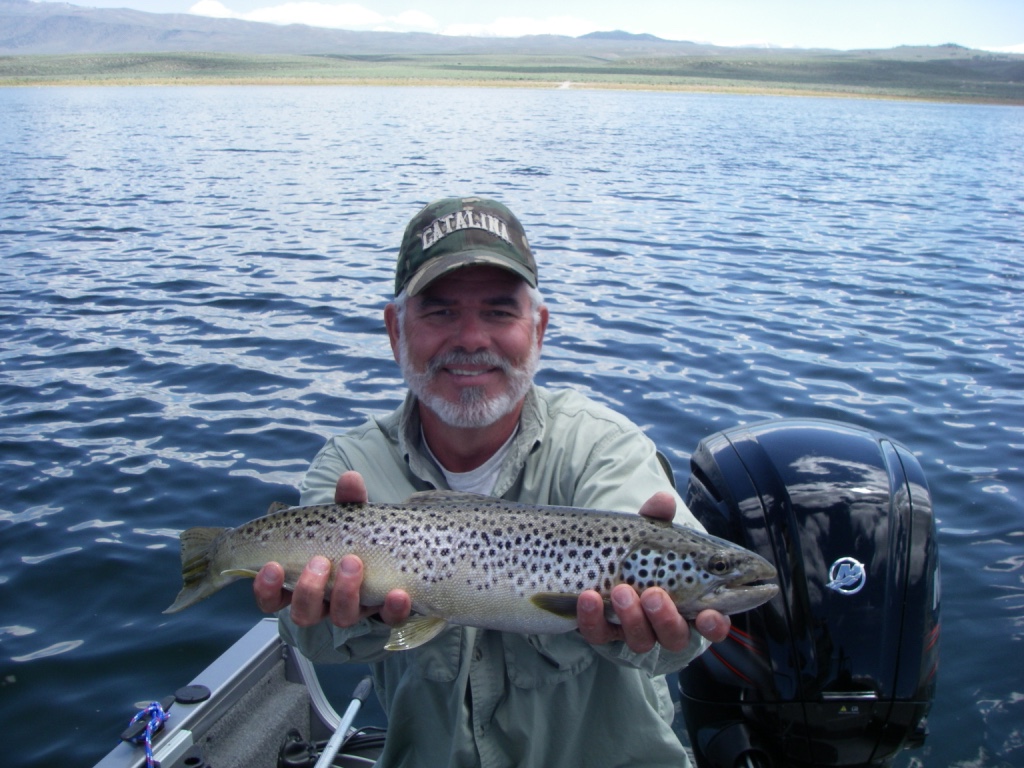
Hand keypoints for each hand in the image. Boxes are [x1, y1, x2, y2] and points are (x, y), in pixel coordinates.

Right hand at [253, 471, 411, 627]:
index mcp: (303, 583)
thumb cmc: (357, 537)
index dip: (266, 588)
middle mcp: (324, 603)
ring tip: (352, 563)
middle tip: (320, 561)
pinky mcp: (385, 612)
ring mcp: (355, 610)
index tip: (270, 566)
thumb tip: (350, 478)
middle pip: (305, 612)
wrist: (394, 553)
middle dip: (309, 589)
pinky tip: (398, 594)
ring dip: (344, 592)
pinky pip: (388, 620)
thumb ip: (348, 501)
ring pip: (341, 617)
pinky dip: (393, 609)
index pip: (273, 598)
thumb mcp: (349, 518)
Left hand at [576, 491, 730, 652]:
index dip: (714, 624)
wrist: (594, 555)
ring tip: (621, 590)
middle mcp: (664, 623)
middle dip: (666, 618)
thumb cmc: (637, 549)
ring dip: (632, 617)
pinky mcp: (602, 630)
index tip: (710, 614)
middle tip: (654, 594)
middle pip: (675, 637)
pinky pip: (599, 633)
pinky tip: (588, 597)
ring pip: (640, 640)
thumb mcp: (647, 531)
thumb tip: (664, 500)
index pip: (710, 622)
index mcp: (688, 602)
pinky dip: (592, 618)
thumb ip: (656, 518)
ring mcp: (633, 629)